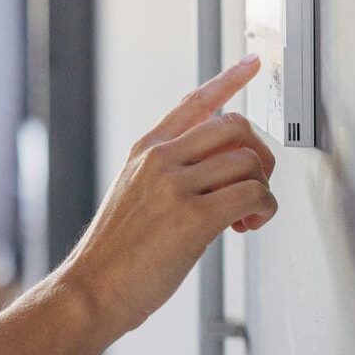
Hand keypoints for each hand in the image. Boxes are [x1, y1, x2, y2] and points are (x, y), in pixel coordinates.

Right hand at [66, 55, 276, 336]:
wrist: (90, 289)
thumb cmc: (112, 254)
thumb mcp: (132, 196)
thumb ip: (168, 175)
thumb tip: (217, 173)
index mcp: (144, 151)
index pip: (193, 103)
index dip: (228, 80)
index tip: (252, 65)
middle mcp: (159, 160)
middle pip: (234, 126)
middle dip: (259, 155)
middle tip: (254, 185)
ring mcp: (175, 186)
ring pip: (249, 162)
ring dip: (263, 190)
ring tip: (245, 217)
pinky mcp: (193, 217)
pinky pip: (254, 196)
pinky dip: (264, 211)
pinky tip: (244, 227)